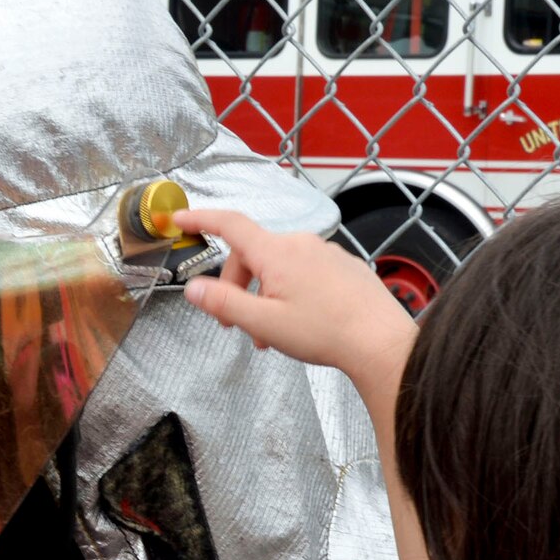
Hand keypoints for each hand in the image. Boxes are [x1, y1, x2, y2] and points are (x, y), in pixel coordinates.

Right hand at [176, 208, 417, 402]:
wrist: (379, 341)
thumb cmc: (325, 332)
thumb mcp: (263, 323)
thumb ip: (223, 303)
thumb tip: (193, 288)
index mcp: (276, 252)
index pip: (229, 225)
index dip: (200, 219)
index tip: (180, 218)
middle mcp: (300, 243)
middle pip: (252, 253)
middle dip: (237, 286)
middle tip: (235, 325)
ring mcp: (324, 252)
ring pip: (278, 267)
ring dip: (264, 295)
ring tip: (270, 335)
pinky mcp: (341, 265)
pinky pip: (303, 271)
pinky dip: (289, 292)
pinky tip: (299, 323)